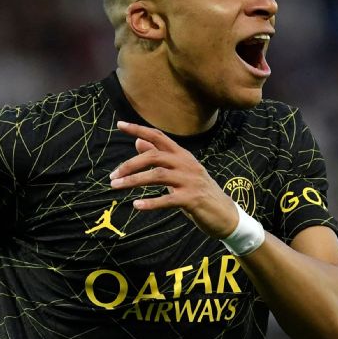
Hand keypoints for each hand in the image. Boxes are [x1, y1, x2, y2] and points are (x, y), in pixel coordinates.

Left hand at [109, 121, 238, 238]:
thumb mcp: (179, 172)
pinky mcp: (192, 199)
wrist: (225, 214)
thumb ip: (160, 157)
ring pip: (157, 175)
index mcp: (182, 155)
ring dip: (134, 181)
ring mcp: (190, 181)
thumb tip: (138, 141)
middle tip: (112, 176)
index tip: (119, 124)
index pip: (158, 136)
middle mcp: (186, 164)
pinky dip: (151, 202)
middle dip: (130, 164)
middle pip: (154, 156)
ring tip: (116, 187)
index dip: (138, 129)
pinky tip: (137, 206)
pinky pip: (168, 199)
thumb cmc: (198, 192)